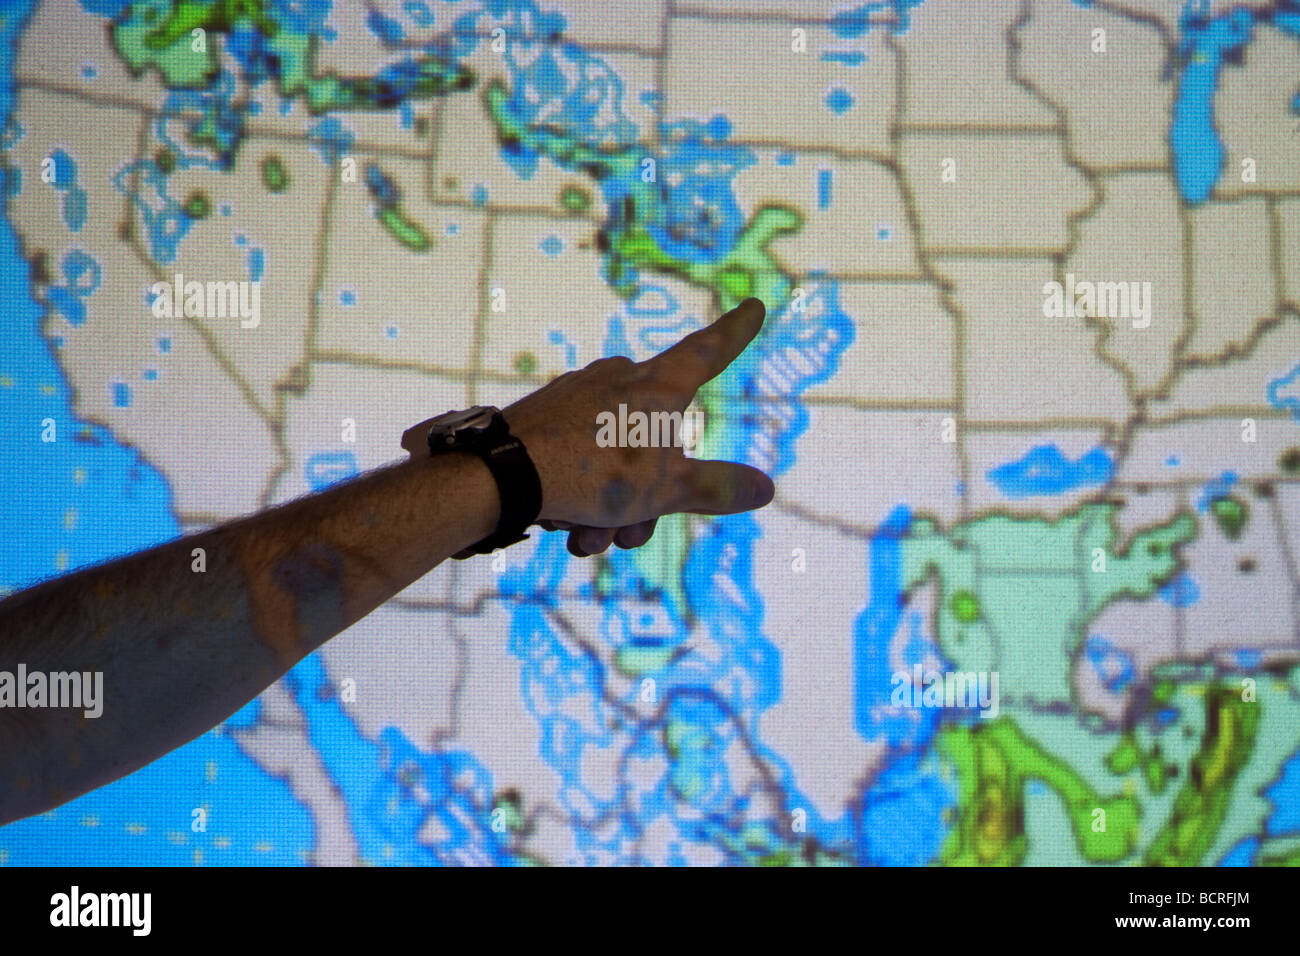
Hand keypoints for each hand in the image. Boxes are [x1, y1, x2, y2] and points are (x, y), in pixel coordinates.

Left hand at [401, 298, 774, 555]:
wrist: (501, 474)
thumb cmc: (592, 474)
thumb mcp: (664, 490)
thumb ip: (715, 489)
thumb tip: (766, 489)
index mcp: (656, 387)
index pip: (707, 353)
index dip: (734, 333)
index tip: (753, 304)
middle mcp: (618, 378)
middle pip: (657, 439)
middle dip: (649, 496)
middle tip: (631, 532)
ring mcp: (579, 395)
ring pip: (616, 457)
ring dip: (610, 508)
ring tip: (589, 536)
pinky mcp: (546, 416)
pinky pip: (580, 457)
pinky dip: (580, 495)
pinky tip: (563, 524)